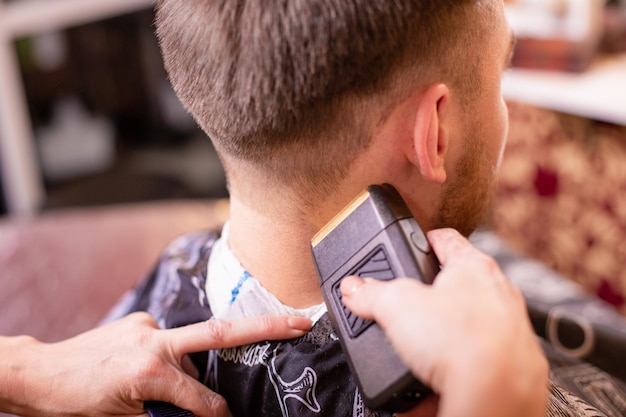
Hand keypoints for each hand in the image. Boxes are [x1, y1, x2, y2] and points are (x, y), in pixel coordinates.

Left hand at [1, 313, 310, 416]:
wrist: (37, 376)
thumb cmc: (74, 404)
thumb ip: (165, 411)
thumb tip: (202, 410)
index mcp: (149, 369)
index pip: (201, 397)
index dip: (217, 412)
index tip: (231, 416)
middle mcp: (152, 339)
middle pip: (219, 334)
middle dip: (265, 328)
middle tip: (299, 322)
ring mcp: (147, 325)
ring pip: (190, 345)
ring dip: (196, 364)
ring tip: (163, 386)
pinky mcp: (140, 320)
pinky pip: (170, 340)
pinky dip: (173, 357)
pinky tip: (154, 369)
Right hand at [340, 228, 547, 416]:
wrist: (496, 396)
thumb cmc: (461, 339)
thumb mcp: (396, 305)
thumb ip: (372, 294)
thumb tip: (354, 289)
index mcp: (474, 267)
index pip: (445, 239)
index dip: (422, 240)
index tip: (410, 245)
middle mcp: (498, 295)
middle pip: (457, 285)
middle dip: (429, 298)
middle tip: (404, 307)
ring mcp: (509, 332)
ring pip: (467, 327)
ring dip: (442, 338)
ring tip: (416, 351)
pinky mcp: (510, 368)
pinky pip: (472, 364)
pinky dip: (451, 372)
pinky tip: (429, 382)